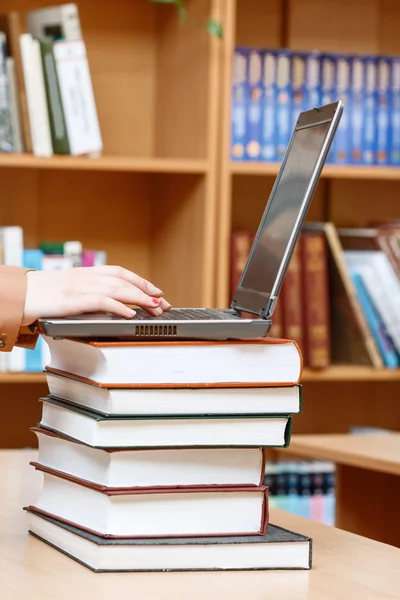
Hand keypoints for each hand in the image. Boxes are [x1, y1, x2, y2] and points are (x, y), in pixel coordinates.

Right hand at [22, 266, 170, 325]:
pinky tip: (130, 314)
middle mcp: (87, 276)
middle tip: (163, 304)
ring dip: (139, 299)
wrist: (22, 294)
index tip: (157, 292)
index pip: (121, 273)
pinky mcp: (73, 300)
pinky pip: (101, 301)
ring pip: (117, 289)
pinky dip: (118, 306)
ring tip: (154, 308)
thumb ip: (91, 291)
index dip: (141, 281)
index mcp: (88, 272)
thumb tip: (113, 303)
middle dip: (147, 292)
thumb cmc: (45, 293)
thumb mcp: (71, 287)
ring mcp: (81, 287)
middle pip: (124, 281)